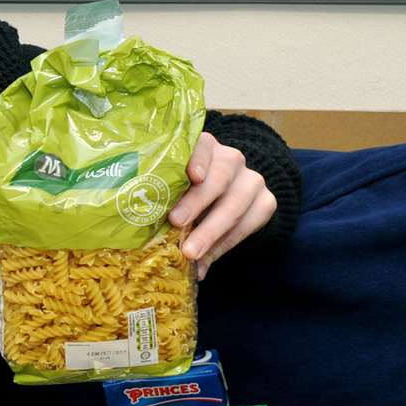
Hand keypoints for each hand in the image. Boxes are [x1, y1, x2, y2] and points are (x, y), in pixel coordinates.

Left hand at [169, 134, 276, 279]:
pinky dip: (223, 245)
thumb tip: (139, 232)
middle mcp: (231, 159)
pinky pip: (248, 224)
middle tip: (177, 223)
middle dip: (198, 202)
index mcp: (205, 148)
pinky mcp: (266, 202)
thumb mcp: (176, 190)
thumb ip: (166, 200)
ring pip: (236, 202)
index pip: (203, 144)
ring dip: (211, 231)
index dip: (198, 158)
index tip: (192, 176)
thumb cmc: (187, 194)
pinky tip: (205, 261)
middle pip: (219, 177)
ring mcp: (252, 179)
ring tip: (191, 253)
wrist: (228, 201)